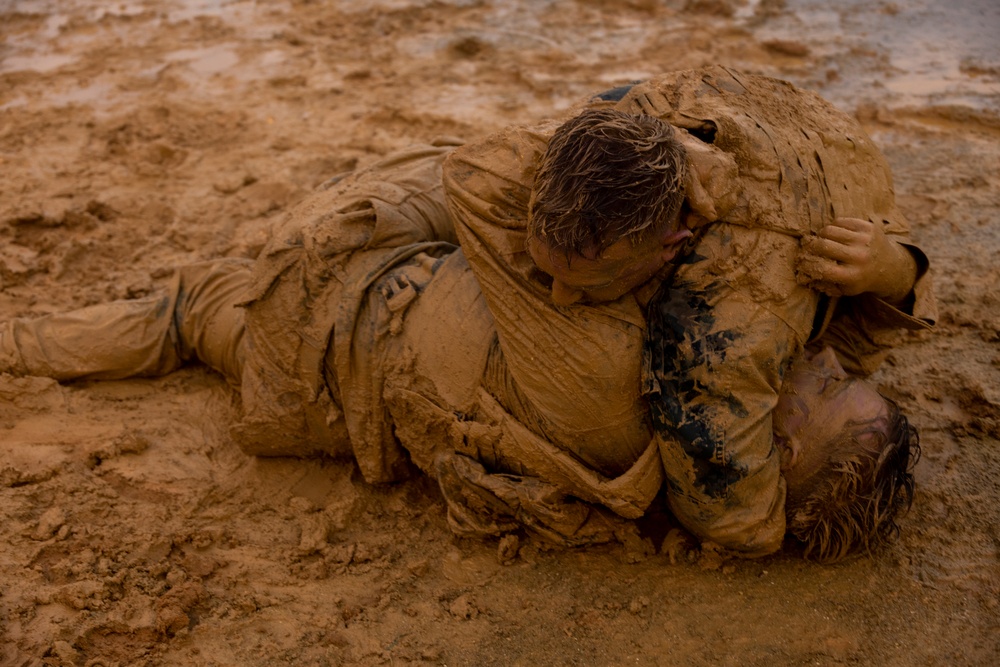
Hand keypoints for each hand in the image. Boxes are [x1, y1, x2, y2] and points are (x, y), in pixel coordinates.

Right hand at [796, 217, 915, 302]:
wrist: (890, 267)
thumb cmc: (859, 278)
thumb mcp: (844, 289)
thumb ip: (824, 283)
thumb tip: (802, 274)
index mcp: (852, 276)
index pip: (822, 268)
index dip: (807, 264)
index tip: (802, 262)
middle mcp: (859, 257)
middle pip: (823, 245)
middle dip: (812, 246)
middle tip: (810, 247)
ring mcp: (864, 240)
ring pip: (829, 230)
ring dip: (822, 235)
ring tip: (824, 239)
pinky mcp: (868, 227)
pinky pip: (840, 221)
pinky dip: (834, 226)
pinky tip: (837, 234)